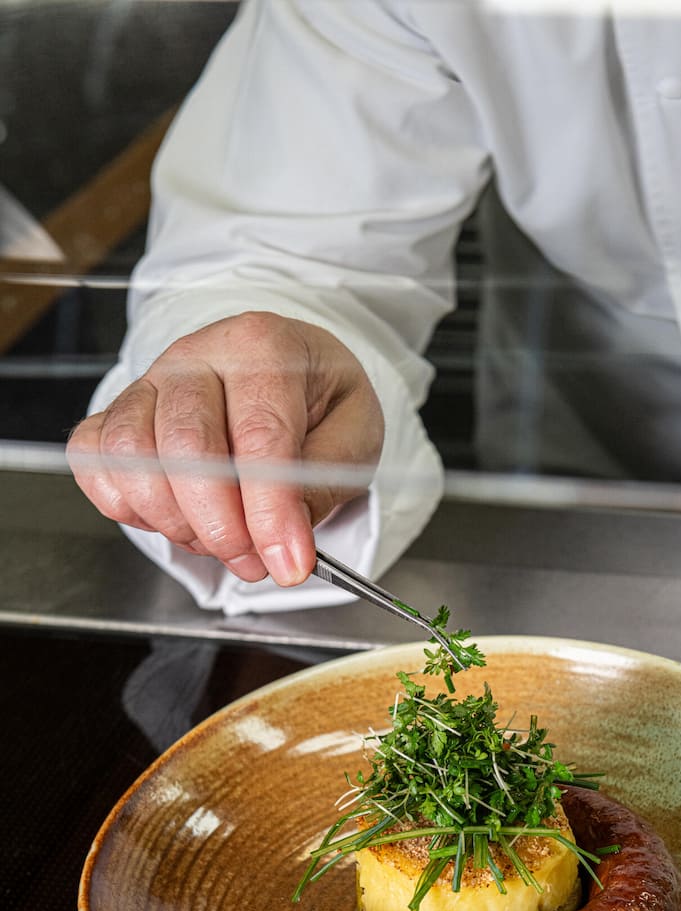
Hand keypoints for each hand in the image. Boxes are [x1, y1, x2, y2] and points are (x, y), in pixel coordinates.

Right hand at [67, 312, 384, 585]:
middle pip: (186, 448)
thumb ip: (323, 483)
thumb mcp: (354, 434)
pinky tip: (174, 519)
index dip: (270, 511)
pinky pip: (95, 461)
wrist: (286, 372)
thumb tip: (288, 539)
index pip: (259, 435)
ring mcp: (149, 383)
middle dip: (221, 526)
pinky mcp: (118, 412)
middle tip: (255, 560)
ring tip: (221, 541)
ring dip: (175, 521)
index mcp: (263, 347)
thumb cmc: (319, 401)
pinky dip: (128, 506)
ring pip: (131, 457)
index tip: (288, 562)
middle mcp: (196, 357)